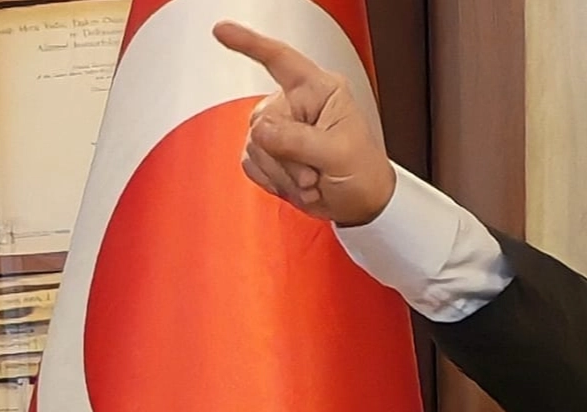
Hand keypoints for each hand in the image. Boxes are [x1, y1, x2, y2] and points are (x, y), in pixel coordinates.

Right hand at [213, 21, 394, 226]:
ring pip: (255, 146)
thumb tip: (262, 133)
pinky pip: (251, 163)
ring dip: (283, 174)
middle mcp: (296, 104)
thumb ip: (298, 140)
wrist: (360, 204)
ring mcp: (280, 127)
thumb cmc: (363, 173)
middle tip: (314, 173)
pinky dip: (273, 181)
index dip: (249, 43)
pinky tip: (295, 183)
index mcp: (320, 91)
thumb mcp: (339, 153)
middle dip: (287, 157)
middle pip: (264, 121)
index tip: (223, 31)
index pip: (280, 60)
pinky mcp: (268, 151)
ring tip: (311, 180)